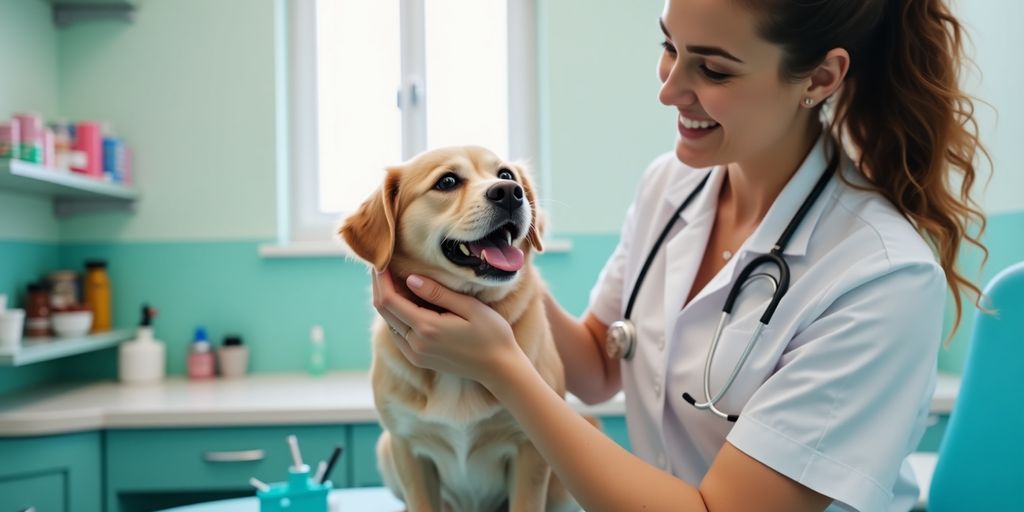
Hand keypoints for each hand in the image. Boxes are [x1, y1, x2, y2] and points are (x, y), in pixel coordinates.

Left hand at [371, 270, 524, 386]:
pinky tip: (404, 301)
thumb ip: (438, 293)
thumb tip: (410, 279)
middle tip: (382, 265)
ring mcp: (416, 354)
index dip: (381, 280)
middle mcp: (415, 344)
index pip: (390, 301)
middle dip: (380, 287)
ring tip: (391, 279)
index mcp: (427, 329)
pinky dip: (396, 316)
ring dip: (387, 301)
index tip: (381, 261)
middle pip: (384, 311)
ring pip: (389, 323)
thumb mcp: (470, 307)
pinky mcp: (419, 359)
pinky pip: (398, 334)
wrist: (500, 369)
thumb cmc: (492, 334)